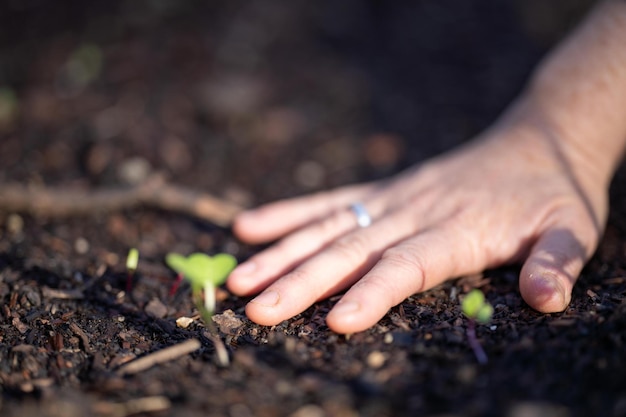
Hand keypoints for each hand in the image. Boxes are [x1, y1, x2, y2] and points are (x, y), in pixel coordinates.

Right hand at [227, 123, 607, 333]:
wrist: (535, 142)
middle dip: (302, 282)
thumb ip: (557, 262)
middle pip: (351, 251)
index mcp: (458, 229)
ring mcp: (393, 198)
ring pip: (329, 228)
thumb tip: (546, 299)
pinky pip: (330, 201)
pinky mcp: (383, 190)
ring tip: (240, 278)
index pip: (407, 264)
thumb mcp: (572, 228)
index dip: (372, 292)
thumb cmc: (551, 195)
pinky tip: (249, 226)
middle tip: (257, 309)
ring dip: (282, 253)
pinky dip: (289, 214)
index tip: (334, 321)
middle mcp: (415, 212)